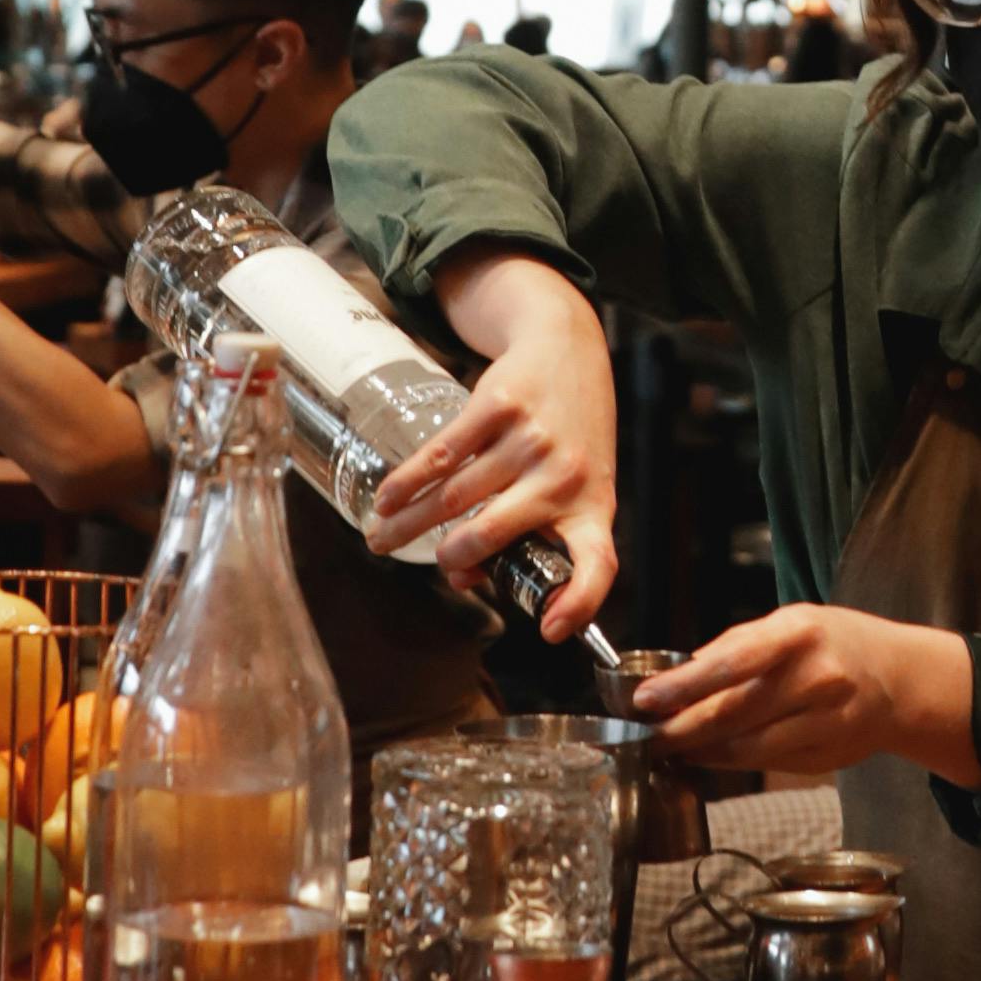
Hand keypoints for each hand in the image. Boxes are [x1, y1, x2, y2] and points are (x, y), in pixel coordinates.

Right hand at [364, 254, 619, 632]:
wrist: (568, 350)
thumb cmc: (568, 437)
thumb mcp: (571, 489)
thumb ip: (526, 537)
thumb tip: (461, 576)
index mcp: (593, 509)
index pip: (598, 566)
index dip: (578, 605)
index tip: (548, 630)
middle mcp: (565, 478)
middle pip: (491, 535)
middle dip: (441, 555)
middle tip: (408, 559)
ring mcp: (532, 441)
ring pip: (454, 497)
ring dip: (408, 522)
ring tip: (382, 535)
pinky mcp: (498, 408)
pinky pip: (440, 456)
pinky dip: (406, 483)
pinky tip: (388, 498)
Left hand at [635, 607, 973, 789]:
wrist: (898, 679)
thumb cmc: (832, 643)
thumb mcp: (788, 623)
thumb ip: (734, 648)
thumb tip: (676, 677)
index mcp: (800, 635)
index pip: (730, 665)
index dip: (682, 687)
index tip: (644, 701)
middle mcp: (817, 680)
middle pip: (732, 716)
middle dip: (680, 729)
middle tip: (646, 734)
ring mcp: (825, 724)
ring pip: (745, 750)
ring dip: (699, 751)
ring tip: (669, 746)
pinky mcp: (825, 758)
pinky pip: (764, 764)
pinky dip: (729, 762)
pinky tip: (708, 754)